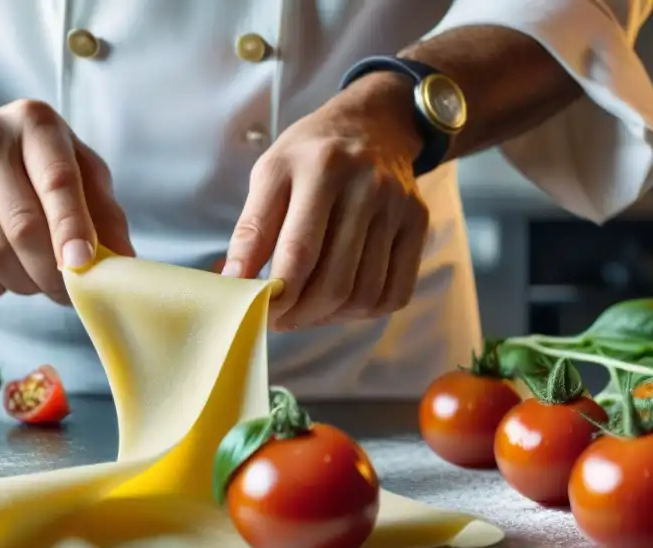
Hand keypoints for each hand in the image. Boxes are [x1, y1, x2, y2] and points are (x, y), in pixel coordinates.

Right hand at [0, 99, 132, 303]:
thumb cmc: (33, 166)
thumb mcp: (79, 171)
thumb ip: (105, 213)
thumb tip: (122, 262)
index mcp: (35, 122)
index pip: (56, 181)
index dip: (72, 228)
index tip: (83, 264)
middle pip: (23, 227)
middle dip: (54, 273)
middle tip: (70, 292)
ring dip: (27, 284)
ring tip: (40, 279)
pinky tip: (7, 273)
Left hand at [223, 73, 429, 330]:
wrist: (373, 125)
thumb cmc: (311, 155)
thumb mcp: (270, 174)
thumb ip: (250, 230)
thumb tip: (234, 283)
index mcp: (322, 168)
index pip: (299, 252)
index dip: (276, 295)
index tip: (258, 311)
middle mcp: (367, 186)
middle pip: (334, 282)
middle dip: (299, 313)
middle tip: (278, 318)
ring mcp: (399, 207)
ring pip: (364, 295)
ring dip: (328, 317)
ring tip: (305, 309)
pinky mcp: (419, 224)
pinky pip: (395, 292)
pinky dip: (363, 312)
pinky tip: (339, 302)